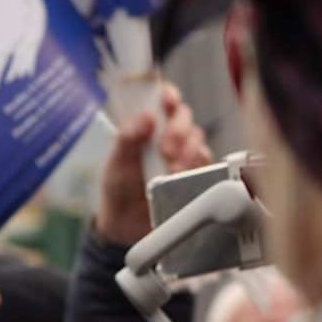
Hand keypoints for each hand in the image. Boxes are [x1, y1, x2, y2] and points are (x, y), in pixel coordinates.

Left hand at [94, 82, 213, 245]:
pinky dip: (195, 167)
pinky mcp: (195, 174)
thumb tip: (146, 117)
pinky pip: (205, 163)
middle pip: (184, 118)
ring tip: (170, 170)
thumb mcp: (117, 162)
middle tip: (165, 149)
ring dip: (186, 152)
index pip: (163, 100)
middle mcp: (169, 136)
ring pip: (198, 140)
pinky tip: (182, 176)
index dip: (169, 96)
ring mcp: (184, 154)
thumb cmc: (119, 188)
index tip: (167, 102)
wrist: (125, 224)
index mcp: (148, 126)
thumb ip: (128, 138)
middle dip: (177, 130)